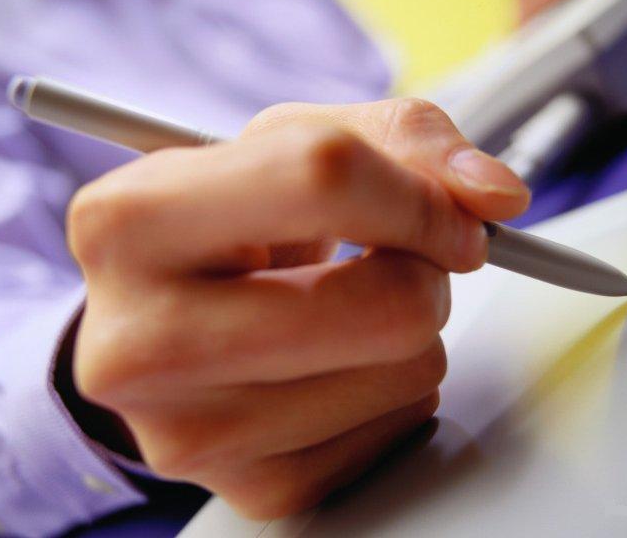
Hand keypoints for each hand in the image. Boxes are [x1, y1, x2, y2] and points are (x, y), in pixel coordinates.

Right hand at [68, 98, 528, 517]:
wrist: (170, 314)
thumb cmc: (233, 225)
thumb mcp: (296, 142)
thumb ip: (407, 140)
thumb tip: (493, 197)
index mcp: (133, 220)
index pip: (323, 179)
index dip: (420, 195)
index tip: (453, 217)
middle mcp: (138, 338)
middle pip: (385, 308)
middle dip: (421, 276)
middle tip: (385, 266)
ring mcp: (187, 432)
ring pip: (408, 374)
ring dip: (405, 336)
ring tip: (333, 314)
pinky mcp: (249, 487)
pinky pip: (398, 432)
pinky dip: (390, 391)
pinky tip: (330, 366)